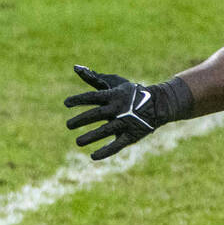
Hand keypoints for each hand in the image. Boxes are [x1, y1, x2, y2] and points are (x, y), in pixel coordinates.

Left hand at [65, 65, 189, 159]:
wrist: (158, 104)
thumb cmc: (130, 93)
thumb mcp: (114, 83)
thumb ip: (94, 78)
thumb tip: (75, 68)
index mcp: (114, 95)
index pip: (93, 96)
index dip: (79, 99)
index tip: (66, 103)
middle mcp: (118, 109)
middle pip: (97, 114)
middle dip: (81, 120)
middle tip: (68, 125)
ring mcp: (125, 123)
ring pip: (105, 131)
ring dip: (90, 137)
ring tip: (78, 142)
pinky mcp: (132, 135)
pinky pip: (117, 145)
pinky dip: (105, 151)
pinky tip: (93, 156)